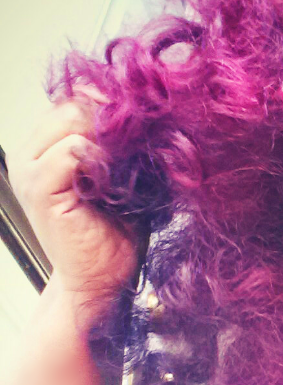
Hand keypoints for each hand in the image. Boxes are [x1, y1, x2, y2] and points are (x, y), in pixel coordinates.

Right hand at [6, 90, 137, 313]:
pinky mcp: (39, 188)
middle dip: (115, 115)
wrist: (101, 283)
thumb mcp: (123, 183)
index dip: (113, 104)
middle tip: (151, 130)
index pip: (76, 101)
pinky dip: (102, 157)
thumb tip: (152, 115)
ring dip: (112, 134)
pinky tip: (122, 177)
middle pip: (73, 104)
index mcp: (47, 147)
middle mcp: (31, 153)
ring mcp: (29, 169)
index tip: (150, 115)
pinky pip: (72, 151)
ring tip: (139, 157)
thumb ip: (124, 150)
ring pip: (72, 120)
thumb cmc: (114, 237)